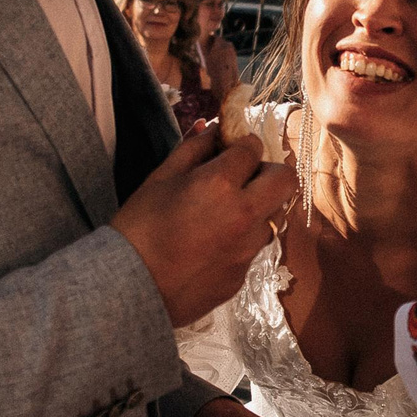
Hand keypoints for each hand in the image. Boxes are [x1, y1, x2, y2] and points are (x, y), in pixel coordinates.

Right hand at [110, 123, 295, 326]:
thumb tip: (211, 128)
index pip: (253, 149)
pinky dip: (241, 240)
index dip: (243, 145)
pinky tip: (211, 245)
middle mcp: (244, 214)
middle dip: (270, 172)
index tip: (232, 150)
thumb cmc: (138, 227)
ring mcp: (248, 249)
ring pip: (274, 217)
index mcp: (221, 184)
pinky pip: (253, 248)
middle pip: (286, 180)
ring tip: (224, 215)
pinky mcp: (243, 275)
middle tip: (245, 178)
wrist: (129, 288)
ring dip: (257, 208)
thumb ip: (191, 149)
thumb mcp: (159, 179)